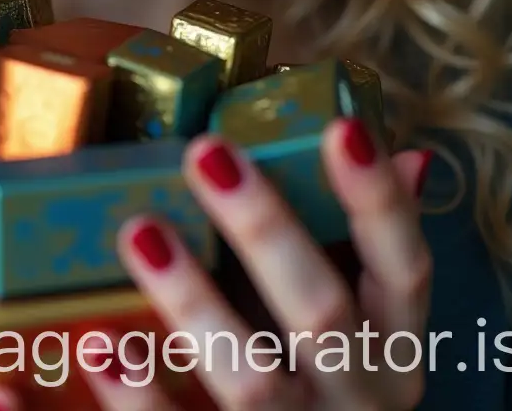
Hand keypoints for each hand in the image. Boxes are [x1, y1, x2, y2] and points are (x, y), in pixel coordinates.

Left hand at [86, 119, 431, 409]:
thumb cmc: (325, 370)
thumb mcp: (363, 314)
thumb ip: (370, 241)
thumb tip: (410, 155)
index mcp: (394, 342)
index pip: (405, 266)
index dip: (378, 200)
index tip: (339, 128)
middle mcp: (358, 393)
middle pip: (321, 314)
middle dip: (265, 229)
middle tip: (207, 152)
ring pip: (253, 381)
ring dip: (194, 302)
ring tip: (141, 231)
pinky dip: (139, 394)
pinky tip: (101, 340)